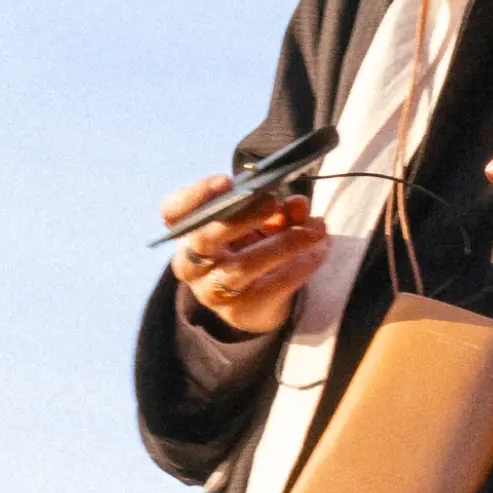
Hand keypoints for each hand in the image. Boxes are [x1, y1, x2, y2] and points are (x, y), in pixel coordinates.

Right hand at [163, 176, 330, 335]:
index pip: (173, 212)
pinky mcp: (240, 311)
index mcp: (187, 233)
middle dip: (241, 217)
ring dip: (284, 244)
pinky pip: (272, 287)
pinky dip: (300, 267)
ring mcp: (212, 291)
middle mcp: (191, 263)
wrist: (253, 302)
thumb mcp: (259, 222)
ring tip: (315, 230)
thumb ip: (277, 209)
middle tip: (273, 202)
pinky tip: (319, 251)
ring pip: (242, 266)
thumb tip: (298, 204)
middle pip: (204, 238)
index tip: (227, 181)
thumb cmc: (249, 247)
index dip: (195, 195)